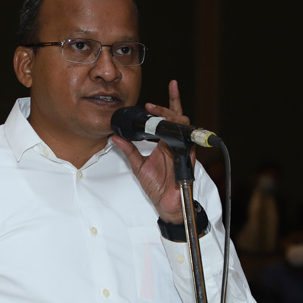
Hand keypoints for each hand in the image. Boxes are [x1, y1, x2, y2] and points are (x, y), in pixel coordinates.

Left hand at [111, 79, 193, 223]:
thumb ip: (128, 149)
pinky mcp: (187, 156)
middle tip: (150, 105)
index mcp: (164, 142)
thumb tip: (115, 137)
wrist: (166, 203)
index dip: (165, 104)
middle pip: (176, 117)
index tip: (150, 99)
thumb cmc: (156, 186)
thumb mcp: (137, 165)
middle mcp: (174, 142)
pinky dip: (179, 132)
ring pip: (183, 124)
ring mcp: (182, 148)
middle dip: (165, 107)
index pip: (166, 118)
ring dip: (171, 116)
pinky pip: (186, 139)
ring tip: (157, 112)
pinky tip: (171, 127)